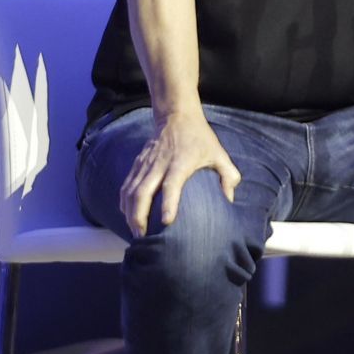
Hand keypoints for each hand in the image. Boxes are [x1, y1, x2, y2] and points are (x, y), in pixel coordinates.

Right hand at [119, 113, 240, 236]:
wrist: (176, 116)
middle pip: (142, 192)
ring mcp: (145, 164)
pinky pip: (126, 186)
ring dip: (130, 213)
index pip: (171, 185)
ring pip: (130, 191)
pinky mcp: (137, 164)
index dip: (168, 204)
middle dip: (139, 216)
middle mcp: (159, 164)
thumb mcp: (219, 155)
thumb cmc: (200, 139)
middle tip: (142, 237)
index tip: (166, 223)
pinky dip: (124, 203)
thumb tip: (229, 201)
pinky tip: (127, 216)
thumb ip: (228, 177)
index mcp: (180, 162)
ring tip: (135, 232)